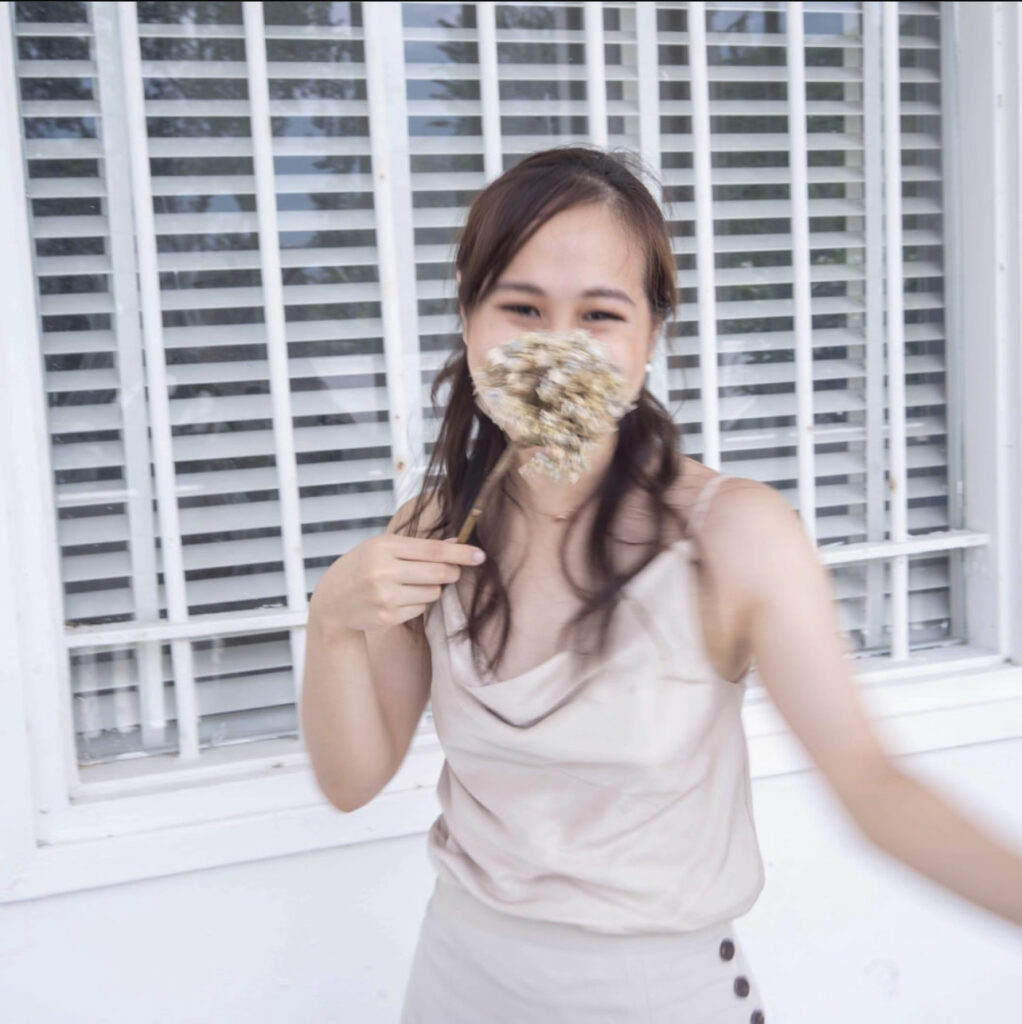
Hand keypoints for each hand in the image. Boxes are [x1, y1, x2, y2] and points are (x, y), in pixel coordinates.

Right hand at [309, 534, 484, 633]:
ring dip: (432, 588)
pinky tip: (398, 599)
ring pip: (433, 593)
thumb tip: (456, 543)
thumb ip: (419, 547)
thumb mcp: (382, 549)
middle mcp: (383, 571)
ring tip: (410, 584)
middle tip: (452, 571)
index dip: (460, 553)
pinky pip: (420, 609)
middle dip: (452, 572)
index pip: (433, 550)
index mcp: (384, 547)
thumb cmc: (360, 568)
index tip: (480, 556)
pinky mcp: (388, 617)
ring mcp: (385, 596)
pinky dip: (417, 604)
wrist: (331, 602)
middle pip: (439, 573)